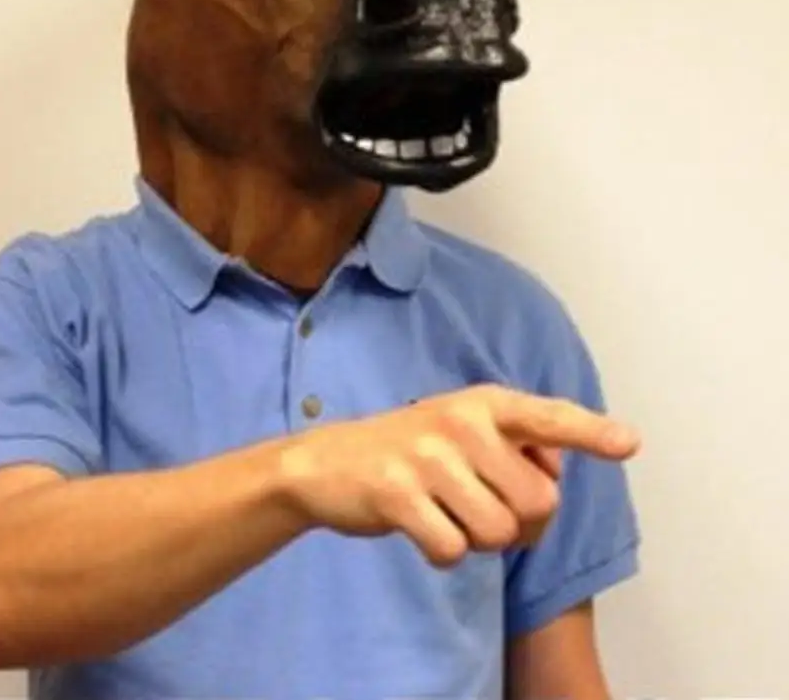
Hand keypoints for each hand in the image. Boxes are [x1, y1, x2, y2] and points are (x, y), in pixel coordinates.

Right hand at [278, 384, 639, 565]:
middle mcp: (460, 422)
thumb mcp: (464, 432)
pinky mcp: (396, 493)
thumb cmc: (413, 450)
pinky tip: (420, 527)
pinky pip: (452, 551)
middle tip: (480, 506)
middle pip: (539, 504)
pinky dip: (442, 554)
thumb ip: (517, 448)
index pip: (547, 418)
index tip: (629, 443)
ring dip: (478, 540)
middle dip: (520, 523)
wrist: (328, 462)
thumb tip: (554, 477)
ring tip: (446, 512)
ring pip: (499, 534)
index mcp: (484, 404)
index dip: (590, 433)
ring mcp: (427, 456)